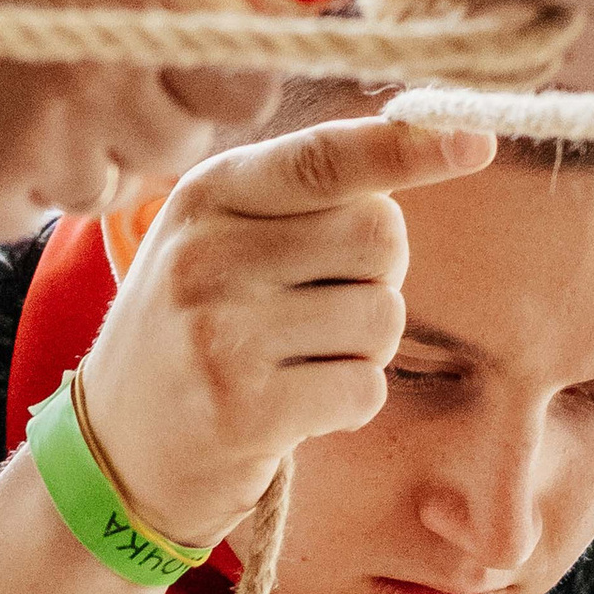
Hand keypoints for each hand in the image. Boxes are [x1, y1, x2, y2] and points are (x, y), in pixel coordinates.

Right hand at [0, 0, 282, 239]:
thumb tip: (303, 14)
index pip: (253, 86)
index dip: (230, 77)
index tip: (192, 58)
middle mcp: (98, 80)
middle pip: (186, 145)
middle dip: (155, 112)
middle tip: (90, 63)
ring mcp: (38, 148)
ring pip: (113, 187)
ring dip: (85, 150)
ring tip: (20, 86)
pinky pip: (37, 214)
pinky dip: (17, 180)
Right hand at [78, 112, 497, 550]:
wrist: (117, 453)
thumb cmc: (194, 333)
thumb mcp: (220, 240)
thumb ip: (304, 196)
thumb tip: (437, 144)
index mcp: (206, 195)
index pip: (326, 158)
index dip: (408, 149)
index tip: (476, 140)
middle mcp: (207, 255)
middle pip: (380, 236)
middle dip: (378, 275)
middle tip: (322, 308)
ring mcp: (222, 335)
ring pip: (382, 316)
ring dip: (365, 345)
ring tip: (300, 361)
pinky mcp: (244, 411)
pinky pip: (364, 387)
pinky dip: (350, 400)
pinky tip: (296, 408)